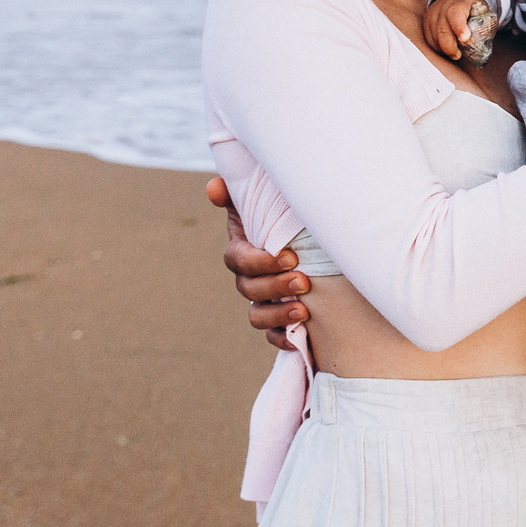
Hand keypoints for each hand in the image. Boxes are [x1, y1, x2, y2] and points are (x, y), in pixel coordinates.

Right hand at [207, 175, 309, 350]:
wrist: (312, 245)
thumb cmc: (283, 219)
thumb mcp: (262, 204)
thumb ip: (238, 195)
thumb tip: (214, 187)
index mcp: (243, 250)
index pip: (240, 260)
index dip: (261, 262)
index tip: (290, 257)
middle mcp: (248, 278)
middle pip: (250, 289)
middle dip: (276, 287)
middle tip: (303, 281)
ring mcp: (261, 301)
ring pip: (257, 315)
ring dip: (278, 314)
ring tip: (304, 310)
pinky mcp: (277, 321)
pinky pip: (271, 336)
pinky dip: (283, 339)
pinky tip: (299, 339)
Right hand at [424, 0, 483, 59]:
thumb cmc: (471, 8)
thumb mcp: (481, 11)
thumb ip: (483, 26)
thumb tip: (485, 46)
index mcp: (458, 4)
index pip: (455, 15)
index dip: (459, 27)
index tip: (465, 38)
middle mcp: (441, 9)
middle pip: (442, 31)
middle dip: (450, 47)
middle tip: (458, 55)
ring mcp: (431, 17)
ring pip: (434, 39)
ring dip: (444, 49)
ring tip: (455, 51)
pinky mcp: (425, 24)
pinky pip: (429, 41)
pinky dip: (438, 48)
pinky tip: (446, 47)